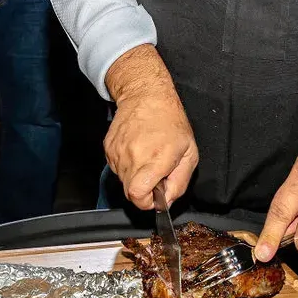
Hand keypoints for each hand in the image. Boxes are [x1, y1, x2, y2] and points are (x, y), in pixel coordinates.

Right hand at [103, 48, 196, 207]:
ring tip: (147, 155)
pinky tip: (137, 149)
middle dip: (144, 189)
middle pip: (130, 191)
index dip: (147, 202)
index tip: (156, 196)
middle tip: (156, 171)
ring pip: (123, 179)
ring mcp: (117, 153)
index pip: (138, 196)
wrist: (146, 95)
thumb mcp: (189, 153)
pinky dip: (126, 164)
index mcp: (154, 160)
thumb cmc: (171, 121)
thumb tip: (167, 201)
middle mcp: (132, 158)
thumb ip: (180, 182)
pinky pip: (116, 167)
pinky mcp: (108, 148)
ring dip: (135, 175)